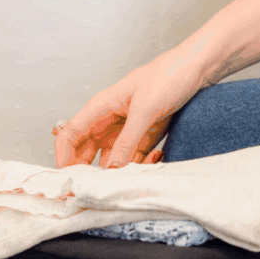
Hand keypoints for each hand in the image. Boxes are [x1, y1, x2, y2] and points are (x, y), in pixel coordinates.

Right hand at [53, 46, 210, 168]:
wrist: (196, 69)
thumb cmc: (168, 75)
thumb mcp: (146, 109)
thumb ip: (127, 140)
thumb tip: (111, 168)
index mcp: (100, 107)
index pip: (69, 134)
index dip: (63, 157)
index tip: (69, 180)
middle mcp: (108, 121)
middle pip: (86, 153)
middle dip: (92, 172)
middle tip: (103, 189)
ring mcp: (125, 132)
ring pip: (111, 162)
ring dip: (123, 171)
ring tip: (141, 170)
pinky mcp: (142, 139)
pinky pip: (133, 161)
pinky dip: (142, 165)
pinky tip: (157, 157)